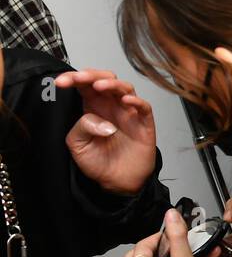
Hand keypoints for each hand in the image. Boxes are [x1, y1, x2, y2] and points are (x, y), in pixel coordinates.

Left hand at [56, 69, 157, 195]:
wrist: (117, 182)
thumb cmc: (98, 162)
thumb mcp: (77, 144)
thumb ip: (82, 126)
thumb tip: (102, 120)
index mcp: (94, 107)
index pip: (85, 85)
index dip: (74, 78)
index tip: (61, 82)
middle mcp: (112, 106)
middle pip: (106, 78)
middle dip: (92, 74)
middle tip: (80, 78)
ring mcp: (129, 113)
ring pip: (125, 88)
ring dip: (112, 83)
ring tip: (100, 87)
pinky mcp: (144, 124)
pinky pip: (144, 107)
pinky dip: (136, 101)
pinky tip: (125, 101)